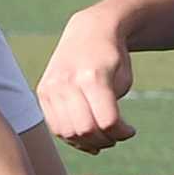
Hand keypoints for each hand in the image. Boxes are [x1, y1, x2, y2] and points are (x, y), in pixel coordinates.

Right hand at [38, 13, 136, 154]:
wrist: (89, 31)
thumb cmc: (112, 58)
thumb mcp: (123, 80)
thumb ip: (112, 111)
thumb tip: (99, 142)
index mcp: (92, 77)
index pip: (107, 121)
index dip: (121, 133)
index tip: (130, 130)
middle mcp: (67, 81)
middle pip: (85, 130)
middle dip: (105, 140)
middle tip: (116, 136)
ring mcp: (52, 87)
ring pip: (67, 132)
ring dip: (87, 142)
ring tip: (102, 138)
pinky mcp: (43, 92)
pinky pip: (54, 126)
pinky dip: (71, 137)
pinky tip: (86, 137)